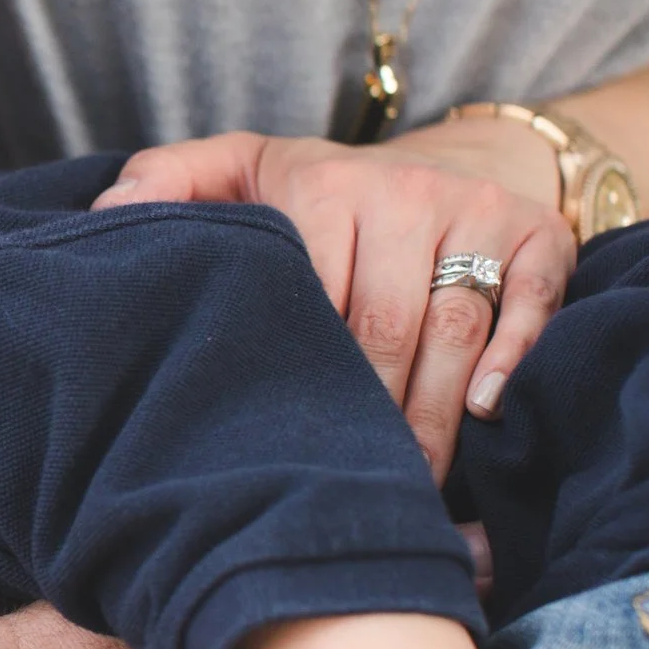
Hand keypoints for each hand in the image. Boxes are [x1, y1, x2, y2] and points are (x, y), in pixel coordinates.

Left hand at [96, 124, 574, 478]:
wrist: (441, 159)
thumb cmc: (315, 193)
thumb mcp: (235, 171)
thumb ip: (163, 184)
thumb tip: (108, 216)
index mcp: (324, 189)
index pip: (312, 303)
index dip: (296, 380)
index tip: (277, 442)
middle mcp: (404, 193)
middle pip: (385, 331)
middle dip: (366, 419)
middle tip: (346, 489)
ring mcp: (478, 212)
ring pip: (455, 332)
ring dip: (433, 416)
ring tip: (408, 484)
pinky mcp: (540, 235)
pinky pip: (533, 302)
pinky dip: (515, 359)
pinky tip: (488, 414)